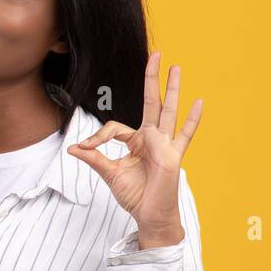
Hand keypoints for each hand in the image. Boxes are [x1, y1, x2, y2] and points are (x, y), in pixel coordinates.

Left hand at [65, 52, 202, 245]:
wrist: (149, 215)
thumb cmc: (135, 195)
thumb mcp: (109, 174)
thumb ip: (94, 158)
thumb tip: (72, 149)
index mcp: (137, 141)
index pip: (115, 127)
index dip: (97, 136)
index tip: (85, 148)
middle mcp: (153, 138)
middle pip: (152, 103)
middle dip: (152, 79)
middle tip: (156, 54)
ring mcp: (165, 145)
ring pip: (169, 111)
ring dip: (172, 89)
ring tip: (176, 67)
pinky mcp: (173, 156)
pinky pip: (185, 135)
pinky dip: (192, 119)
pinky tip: (199, 102)